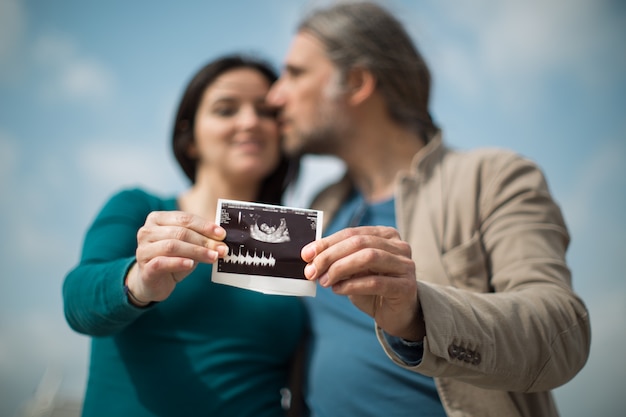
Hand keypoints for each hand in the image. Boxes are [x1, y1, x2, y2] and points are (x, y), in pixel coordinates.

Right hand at [126, 211, 227, 304]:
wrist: (153, 283)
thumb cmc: (173, 259)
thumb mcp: (188, 246)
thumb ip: (201, 238)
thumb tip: (222, 237)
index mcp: (158, 219)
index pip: (184, 218)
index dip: (205, 226)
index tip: (222, 234)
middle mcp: (147, 231)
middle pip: (180, 232)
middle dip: (204, 240)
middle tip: (222, 249)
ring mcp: (143, 249)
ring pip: (172, 246)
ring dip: (196, 252)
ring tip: (213, 257)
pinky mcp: (144, 268)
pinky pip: (162, 262)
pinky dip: (178, 262)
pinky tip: (191, 264)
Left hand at [302, 226, 424, 340]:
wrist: (397, 314)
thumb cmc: (373, 290)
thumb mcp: (353, 270)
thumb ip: (338, 260)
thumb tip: (311, 257)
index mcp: (386, 235)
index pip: (352, 232)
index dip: (327, 242)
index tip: (306, 254)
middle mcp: (399, 246)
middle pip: (359, 243)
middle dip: (331, 256)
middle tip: (312, 270)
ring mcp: (406, 265)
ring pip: (368, 257)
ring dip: (340, 268)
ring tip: (324, 281)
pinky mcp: (406, 286)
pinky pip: (375, 282)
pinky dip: (351, 285)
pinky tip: (337, 290)